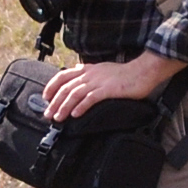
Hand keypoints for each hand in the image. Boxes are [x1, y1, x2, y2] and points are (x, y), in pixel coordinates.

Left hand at [42, 51, 185, 120]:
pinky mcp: (108, 90)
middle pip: (66, 88)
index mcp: (87, 69)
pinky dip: (81, 107)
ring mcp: (98, 81)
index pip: (63, 75)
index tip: (45, 97)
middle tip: (48, 114)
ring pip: (75, 94)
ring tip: (58, 118)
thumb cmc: (124, 74)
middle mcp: (90, 74)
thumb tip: (77, 77)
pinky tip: (75, 115)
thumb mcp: (102, 70)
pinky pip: (90, 98)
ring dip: (64, 107)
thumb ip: (89, 74)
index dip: (51, 86)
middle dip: (54, 102)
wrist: (142, 72)